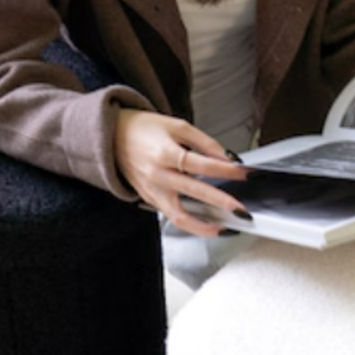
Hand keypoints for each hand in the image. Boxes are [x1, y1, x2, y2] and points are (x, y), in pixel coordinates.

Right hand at [114, 110, 248, 235]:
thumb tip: (225, 157)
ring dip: (203, 226)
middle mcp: (157, 175)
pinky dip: (190, 223)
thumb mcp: (175, 126)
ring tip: (223, 229)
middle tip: (241, 209)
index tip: (243, 173)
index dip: (226, 170)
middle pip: (193, 191)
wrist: (111, 137)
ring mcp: (152, 191)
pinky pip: (171, 216)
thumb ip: (203, 141)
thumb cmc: (142, 129)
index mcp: (165, 153)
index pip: (202, 164)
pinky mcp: (150, 199)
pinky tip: (206, 224)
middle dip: (220, 202)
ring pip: (179, 216)